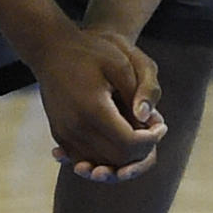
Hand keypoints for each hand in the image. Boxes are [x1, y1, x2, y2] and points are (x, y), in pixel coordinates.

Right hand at [33, 26, 163, 180]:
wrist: (51, 51)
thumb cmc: (90, 52)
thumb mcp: (122, 63)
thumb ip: (140, 92)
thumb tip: (149, 121)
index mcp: (92, 109)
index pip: (129, 143)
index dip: (151, 140)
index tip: (161, 125)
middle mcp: (75, 128)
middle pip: (117, 158)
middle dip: (141, 150)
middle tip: (152, 130)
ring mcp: (64, 134)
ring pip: (103, 162)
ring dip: (125, 155)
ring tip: (137, 131)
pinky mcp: (59, 136)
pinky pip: (87, 157)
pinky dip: (107, 154)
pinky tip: (120, 136)